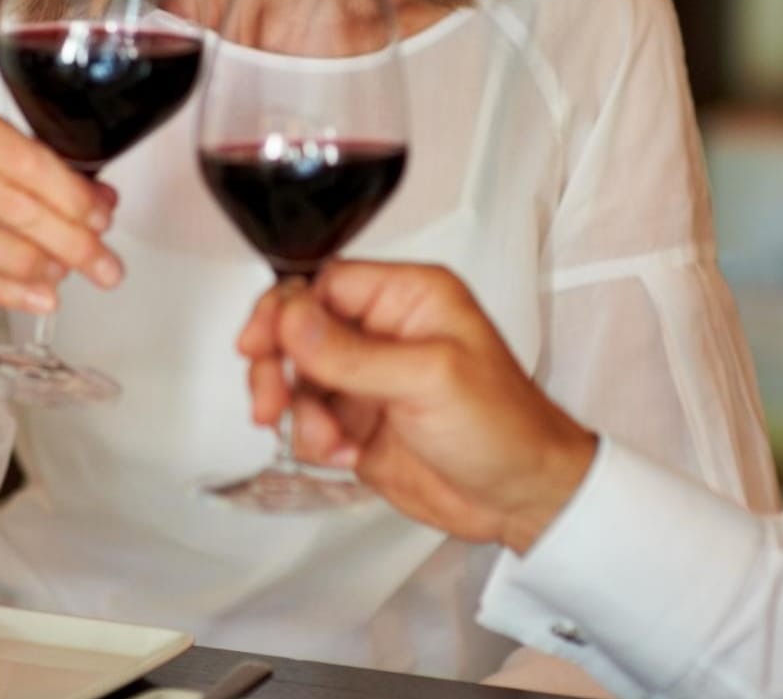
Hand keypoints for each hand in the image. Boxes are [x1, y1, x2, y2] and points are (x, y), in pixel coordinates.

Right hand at [0, 95, 122, 313]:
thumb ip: (44, 171)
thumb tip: (103, 204)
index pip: (24, 160)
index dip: (70, 196)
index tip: (103, 222)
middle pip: (9, 204)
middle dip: (67, 240)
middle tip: (105, 267)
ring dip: (34, 265)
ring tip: (67, 277)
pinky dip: (4, 290)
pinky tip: (38, 299)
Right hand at [238, 263, 598, 553]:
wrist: (522, 499)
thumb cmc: (504, 425)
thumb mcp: (429, 379)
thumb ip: (353, 353)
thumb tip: (292, 321)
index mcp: (408, 297)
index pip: (324, 284)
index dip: (285, 311)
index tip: (260, 344)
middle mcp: (383, 331)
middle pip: (297, 329)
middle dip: (277, 365)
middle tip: (271, 401)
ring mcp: (367, 378)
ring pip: (296, 377)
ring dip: (298, 411)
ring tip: (326, 439)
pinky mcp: (357, 422)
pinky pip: (308, 420)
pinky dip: (313, 439)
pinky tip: (343, 454)